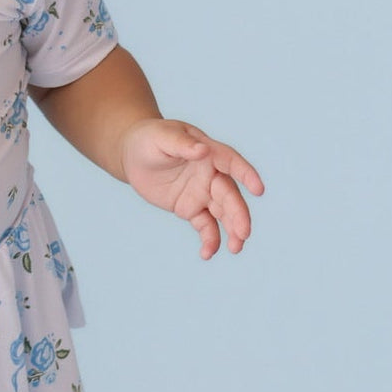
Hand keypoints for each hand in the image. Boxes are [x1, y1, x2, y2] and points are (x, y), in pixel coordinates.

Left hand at [120, 118, 264, 258]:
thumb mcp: (162, 137)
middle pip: (230, 195)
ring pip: (223, 214)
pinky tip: (207, 254)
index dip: (246, 175)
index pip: (232, 163)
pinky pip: (205, 226)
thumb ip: (182, 144)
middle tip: (243, 234)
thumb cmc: (150, 138)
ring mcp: (202, 193)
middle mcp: (211, 175)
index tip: (258, 190)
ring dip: (232, 231)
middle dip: (239, 215)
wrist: (133, 155)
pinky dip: (209, 240)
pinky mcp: (191, 209)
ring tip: (235, 249)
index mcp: (209, 153)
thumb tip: (203, 150)